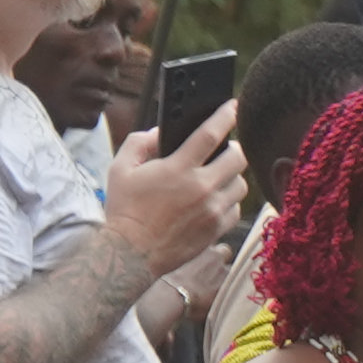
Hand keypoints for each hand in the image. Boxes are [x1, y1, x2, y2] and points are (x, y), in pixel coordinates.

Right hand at [97, 106, 247, 273]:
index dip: (225, 115)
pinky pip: (236, 209)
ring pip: (241, 184)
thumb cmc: (124, 211)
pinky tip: (214, 201)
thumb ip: (139, 143)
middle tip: (224, 150)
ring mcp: (212, 211)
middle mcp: (201, 188)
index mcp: (178, 168)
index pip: (211, 134)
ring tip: (218, 177)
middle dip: (234, 149)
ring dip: (232, 176)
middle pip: (237, 157)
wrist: (130, 255)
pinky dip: (228, 202)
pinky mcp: (216, 230)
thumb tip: (159, 133)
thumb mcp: (120, 169)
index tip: (232, 106)